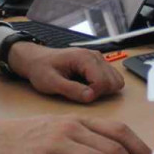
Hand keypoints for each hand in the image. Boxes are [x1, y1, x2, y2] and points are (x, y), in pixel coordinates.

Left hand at [7, 42, 124, 102]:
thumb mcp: (51, 82)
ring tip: (84, 89)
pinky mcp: (99, 64)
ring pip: (116, 81)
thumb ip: (71, 90)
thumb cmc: (42, 69)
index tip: (79, 95)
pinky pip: (111, 79)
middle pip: (113, 82)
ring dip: (103, 90)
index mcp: (84, 58)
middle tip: (81, 92)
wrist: (36, 60)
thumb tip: (90, 97)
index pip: (103, 81)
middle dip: (100, 93)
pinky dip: (103, 87)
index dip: (93, 94)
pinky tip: (87, 85)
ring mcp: (99, 59)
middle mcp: (95, 56)